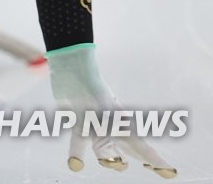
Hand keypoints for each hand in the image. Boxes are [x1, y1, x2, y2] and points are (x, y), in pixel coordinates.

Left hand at [47, 44, 175, 177]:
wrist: (72, 71)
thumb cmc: (92, 86)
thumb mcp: (102, 110)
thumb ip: (109, 136)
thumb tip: (114, 158)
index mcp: (122, 124)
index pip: (143, 148)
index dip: (156, 161)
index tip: (170, 172)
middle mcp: (111, 127)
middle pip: (130, 148)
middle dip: (142, 158)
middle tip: (150, 166)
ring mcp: (94, 127)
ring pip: (104, 150)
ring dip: (110, 159)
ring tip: (116, 162)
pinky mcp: (77, 124)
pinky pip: (78, 144)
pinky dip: (76, 155)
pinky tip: (75, 165)